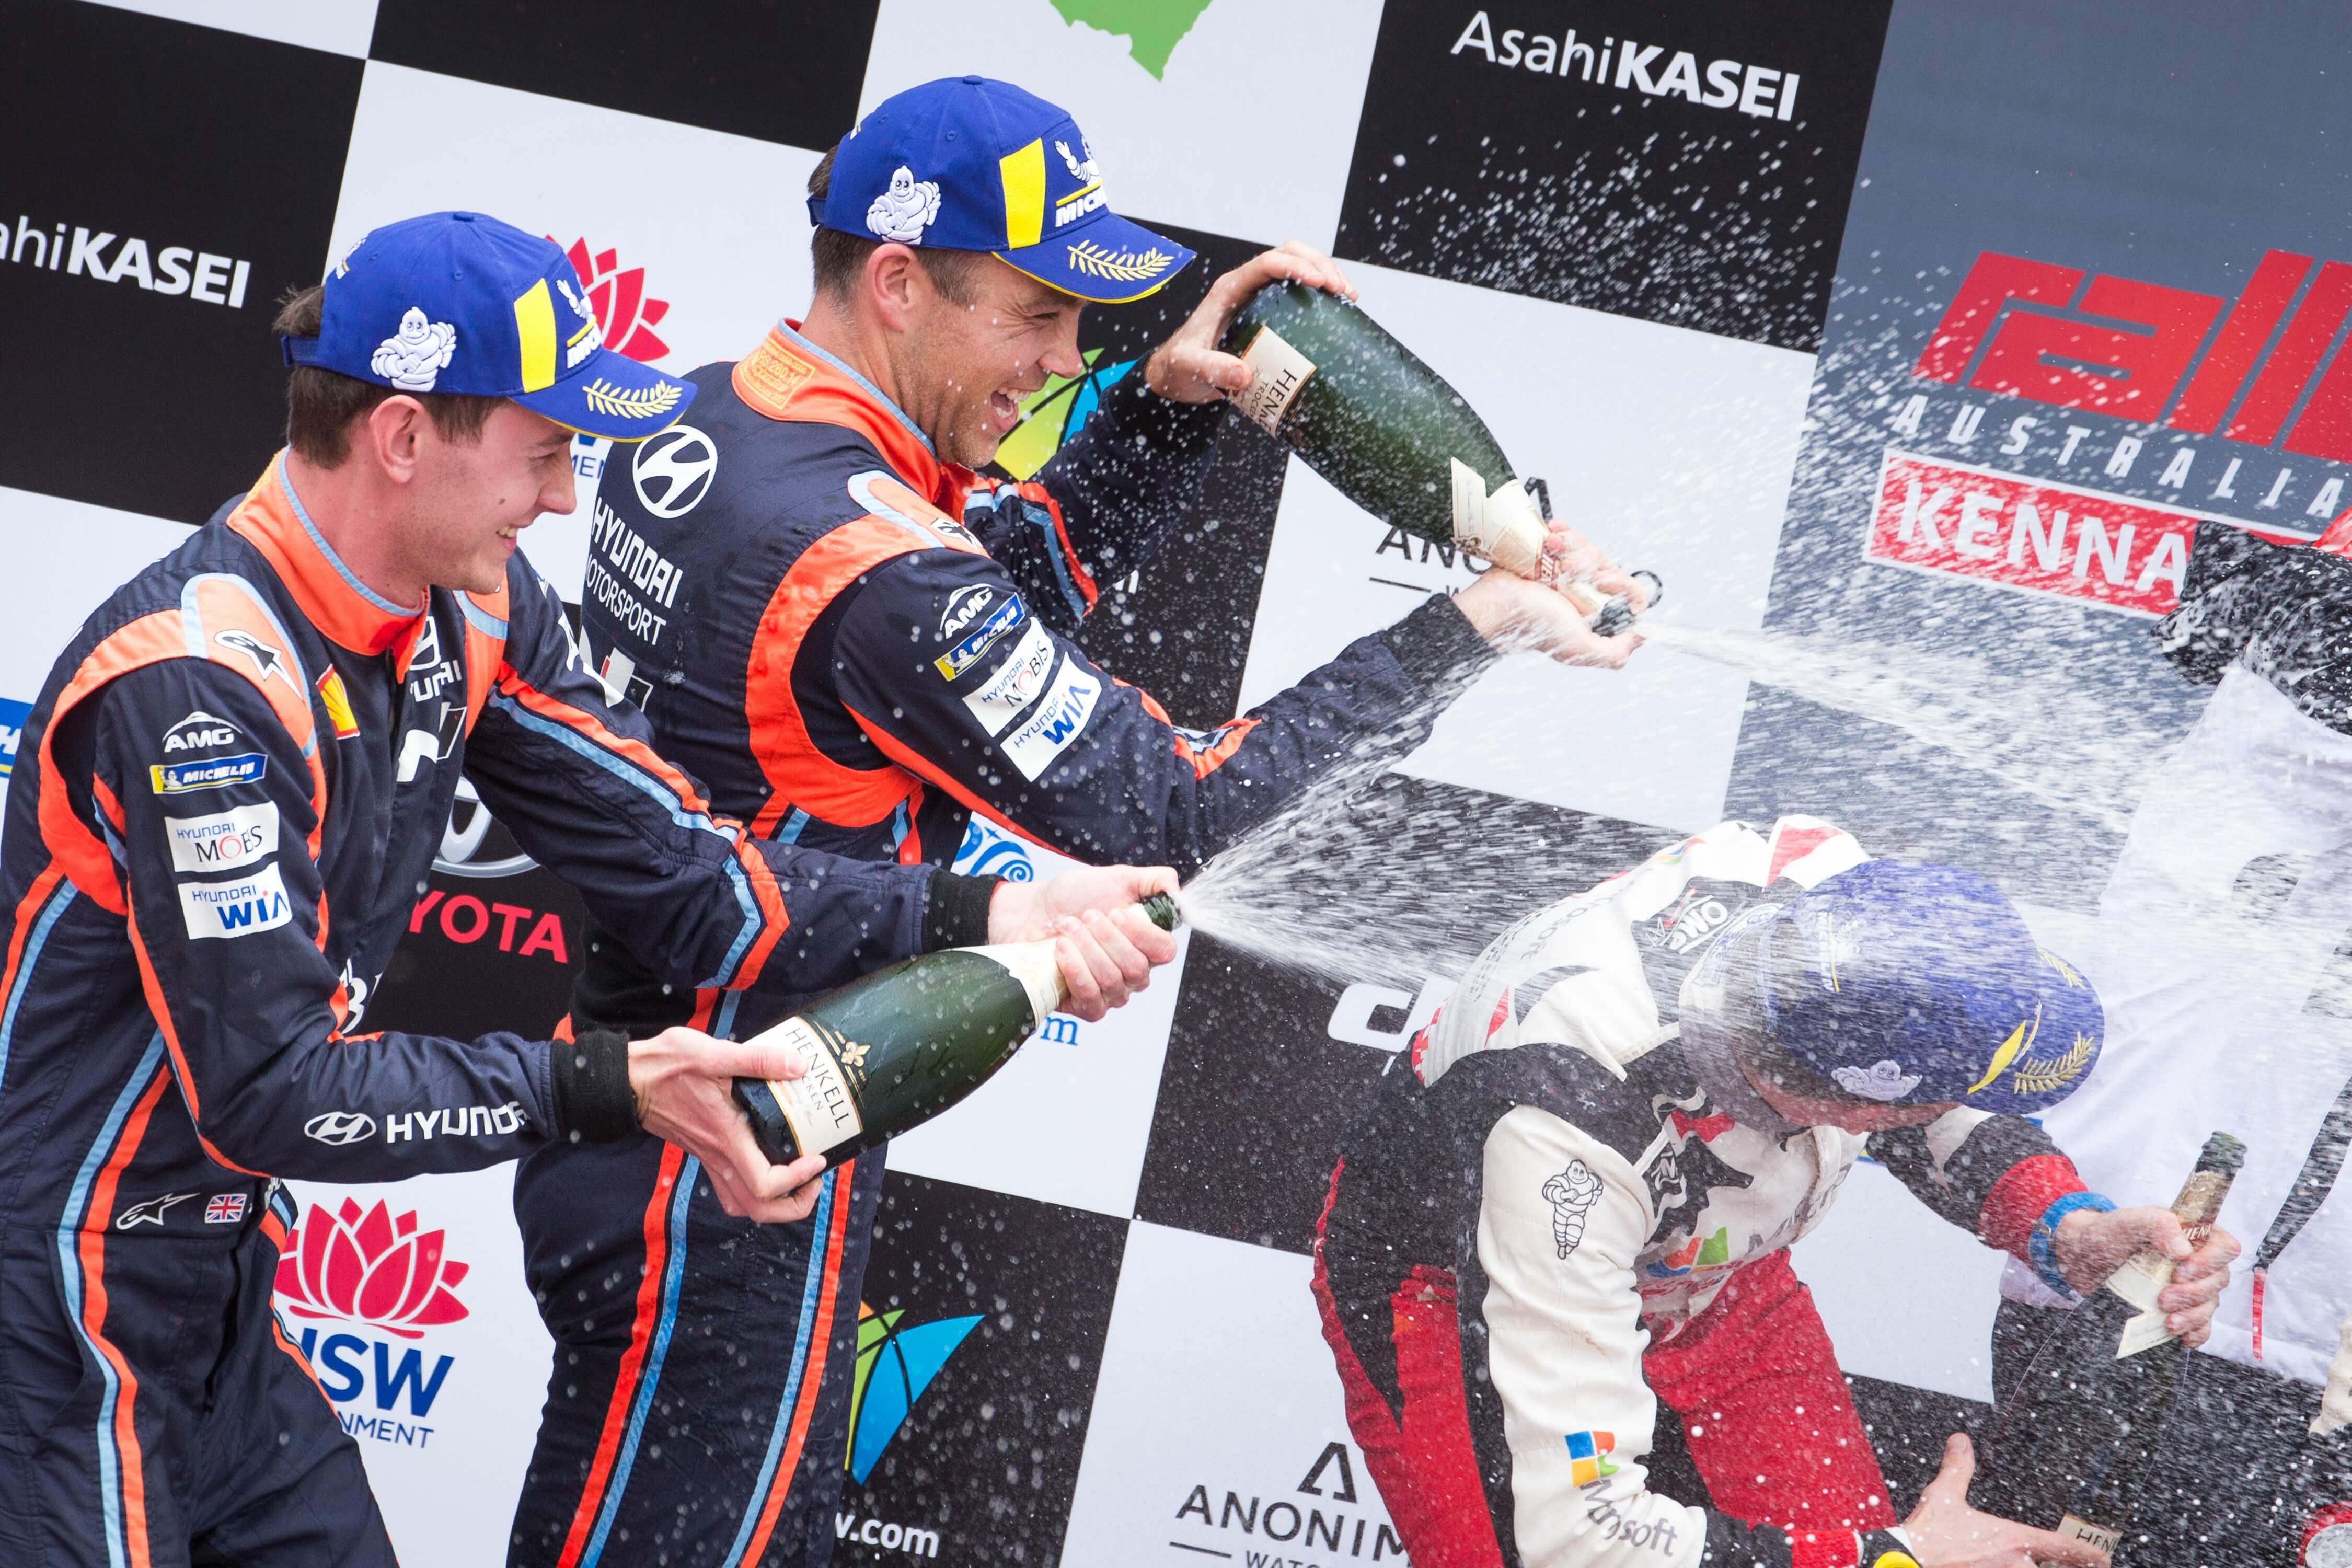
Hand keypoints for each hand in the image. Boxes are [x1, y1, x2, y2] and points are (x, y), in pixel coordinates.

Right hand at [628, 1026, 829, 1221]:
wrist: (630, 1080)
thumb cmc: (666, 1067)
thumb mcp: (714, 1053)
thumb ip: (758, 1060)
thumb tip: (798, 1065)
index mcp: (727, 1138)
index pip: (766, 1184)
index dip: (798, 1180)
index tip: (817, 1159)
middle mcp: (719, 1157)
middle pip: (759, 1209)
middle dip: (794, 1205)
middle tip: (814, 1179)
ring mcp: (710, 1159)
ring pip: (744, 1204)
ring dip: (776, 1203)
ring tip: (798, 1179)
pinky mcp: (704, 1154)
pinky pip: (730, 1189)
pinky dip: (753, 1191)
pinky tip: (767, 1166)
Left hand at [989, 863, 1181, 1021]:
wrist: (1029, 911)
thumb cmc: (1072, 897)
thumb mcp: (1117, 878)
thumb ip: (1154, 881)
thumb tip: (1178, 891)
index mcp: (1146, 943)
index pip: (1165, 951)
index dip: (1143, 934)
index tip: (1116, 912)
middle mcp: (1133, 973)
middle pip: (1137, 967)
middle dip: (1106, 938)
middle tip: (1085, 916)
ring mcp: (1110, 993)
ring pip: (1112, 980)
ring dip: (1086, 948)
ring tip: (1068, 928)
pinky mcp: (1085, 1006)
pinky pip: (1091, 999)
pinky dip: (1075, 970)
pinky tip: (1061, 951)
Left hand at [1143, 240, 1356, 403]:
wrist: (1178, 374)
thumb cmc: (1179, 367)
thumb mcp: (1189, 368)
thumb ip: (1211, 369)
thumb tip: (1244, 374)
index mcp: (1229, 290)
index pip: (1266, 263)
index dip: (1295, 266)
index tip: (1319, 283)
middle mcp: (1246, 286)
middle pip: (1289, 253)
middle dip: (1319, 264)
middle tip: (1341, 290)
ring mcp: (1259, 297)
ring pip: (1299, 266)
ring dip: (1326, 274)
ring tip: (1348, 297)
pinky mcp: (1270, 312)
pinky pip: (1300, 291)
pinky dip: (1322, 294)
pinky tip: (1340, 309)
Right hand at [1454, 520, 1645, 667]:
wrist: (1497, 602)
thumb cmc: (1533, 627)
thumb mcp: (1579, 649)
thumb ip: (1614, 654)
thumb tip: (1642, 636)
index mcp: (1597, 617)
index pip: (1630, 595)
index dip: (1623, 585)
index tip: (1603, 583)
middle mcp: (1586, 597)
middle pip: (1612, 567)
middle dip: (1592, 563)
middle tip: (1570, 569)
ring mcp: (1570, 576)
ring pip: (1592, 550)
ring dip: (1575, 545)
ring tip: (1553, 549)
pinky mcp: (1554, 557)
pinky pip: (1572, 537)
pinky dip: (1564, 532)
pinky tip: (1553, 533)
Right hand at [1902, 1434, 2110, 1566]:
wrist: (1906, 1562)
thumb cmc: (1928, 1534)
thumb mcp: (1944, 1496)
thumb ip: (1958, 1469)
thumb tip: (1961, 1441)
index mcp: (2014, 1541)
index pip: (2066, 1549)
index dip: (2090, 1556)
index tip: (2104, 1560)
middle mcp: (2017, 1566)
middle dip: (2050, 1566)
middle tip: (2048, 1561)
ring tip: (2011, 1562)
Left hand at [2053, 1207, 2239, 1346]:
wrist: (2084, 1256)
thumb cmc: (2109, 1233)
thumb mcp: (2129, 1221)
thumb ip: (2157, 1223)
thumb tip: (2184, 1250)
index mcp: (2194, 1234)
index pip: (2225, 1247)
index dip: (2210, 1262)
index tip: (2180, 1271)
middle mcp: (2197, 1260)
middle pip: (2218, 1281)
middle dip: (2194, 1294)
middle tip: (2163, 1298)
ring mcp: (2190, 1286)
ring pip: (2210, 1305)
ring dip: (2193, 1316)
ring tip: (2168, 1322)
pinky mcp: (2180, 1308)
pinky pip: (2202, 1326)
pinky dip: (2196, 1333)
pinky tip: (2182, 1337)